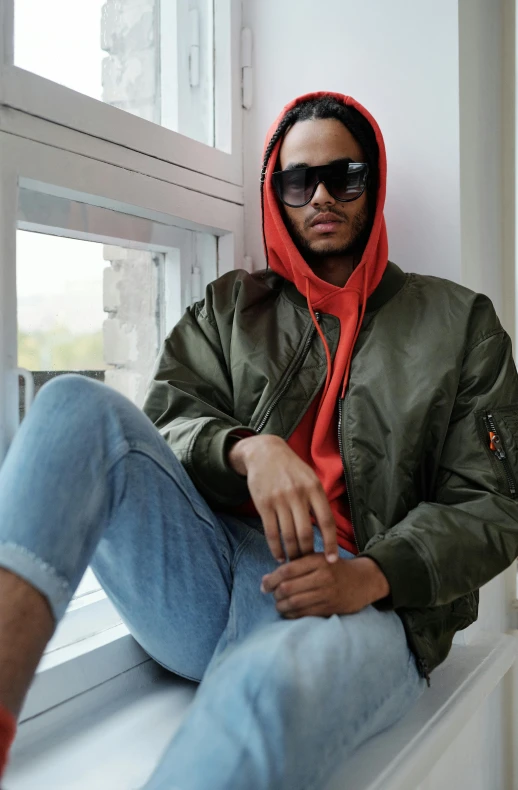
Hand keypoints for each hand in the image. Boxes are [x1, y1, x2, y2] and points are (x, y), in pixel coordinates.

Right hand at [228, 434, 337, 563]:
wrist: (264, 452)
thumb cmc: (291, 469)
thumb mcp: (310, 478)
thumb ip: (318, 501)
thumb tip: (327, 530)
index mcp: (314, 488)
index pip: (327, 522)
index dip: (330, 544)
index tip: (331, 560)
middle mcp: (298, 494)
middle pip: (306, 533)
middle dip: (307, 552)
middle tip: (308, 563)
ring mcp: (279, 500)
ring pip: (288, 536)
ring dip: (292, 553)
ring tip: (295, 562)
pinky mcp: (263, 504)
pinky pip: (271, 533)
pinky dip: (276, 549)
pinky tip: (280, 557)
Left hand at [261, 554, 390, 617]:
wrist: (364, 580)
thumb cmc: (335, 568)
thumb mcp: (317, 560)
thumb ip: (293, 567)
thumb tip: (265, 580)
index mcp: (318, 560)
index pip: (287, 570)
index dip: (271, 579)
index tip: (264, 585)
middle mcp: (322, 577)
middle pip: (288, 588)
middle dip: (275, 593)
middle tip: (272, 594)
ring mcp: (327, 594)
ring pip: (294, 603)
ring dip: (281, 606)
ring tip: (278, 604)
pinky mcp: (330, 608)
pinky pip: (304, 614)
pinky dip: (291, 614)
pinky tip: (288, 611)